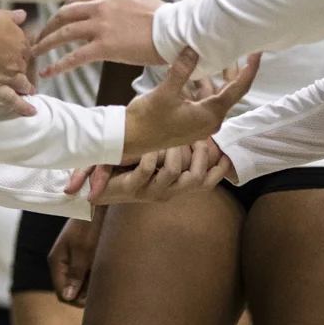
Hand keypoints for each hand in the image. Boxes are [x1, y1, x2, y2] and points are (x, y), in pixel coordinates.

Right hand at [0, 4, 34, 103]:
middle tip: (26, 77)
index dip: (22, 54)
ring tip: (30, 92)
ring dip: (26, 88)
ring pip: (21, 84)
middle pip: (24, 68)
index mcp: (20, 40)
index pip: (26, 50)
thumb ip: (12, 17)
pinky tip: (31, 112)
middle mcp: (17, 59)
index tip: (20, 56)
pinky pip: (11, 99)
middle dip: (24, 71)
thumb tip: (22, 15)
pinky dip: (22, 106)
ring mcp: (7, 74)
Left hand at [32, 0, 167, 75]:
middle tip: (39, 38)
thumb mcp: (137, 0)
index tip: (56, 20)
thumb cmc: (163, 17)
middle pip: (63, 15)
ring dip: (46, 43)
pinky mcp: (104, 47)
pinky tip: (48, 72)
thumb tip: (118, 7)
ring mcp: (100, 27)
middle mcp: (100, 8)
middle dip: (48, 26)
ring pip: (63, 33)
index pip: (76, 0)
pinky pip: (74, 57)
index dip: (62, 11)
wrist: (174, 29)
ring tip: (34, 54)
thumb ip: (121, 3)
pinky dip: (58, 65)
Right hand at [46, 214, 97, 304]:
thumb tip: (67, 297)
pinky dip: (93, 276)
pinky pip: (84, 274)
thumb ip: (75, 274)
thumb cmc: (90, 227)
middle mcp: (61, 263)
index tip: (93, 299)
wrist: (98, 207)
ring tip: (103, 276)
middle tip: (101, 287)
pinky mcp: (80, 257)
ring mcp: (71, 260)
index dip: (76, 300)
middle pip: (69, 290)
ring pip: (78, 283)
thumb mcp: (84, 252)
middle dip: (84, 293)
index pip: (61, 292)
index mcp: (57, 262)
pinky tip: (102, 270)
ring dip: (90, 284)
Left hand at [96, 139, 235, 203]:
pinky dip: (150, 155)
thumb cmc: (130, 167)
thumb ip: (177, 150)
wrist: (98, 185)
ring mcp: (150, 191)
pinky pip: (147, 170)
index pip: (205, 184)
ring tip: (170, 138)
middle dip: (200, 155)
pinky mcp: (132, 188)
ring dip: (173, 150)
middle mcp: (167, 192)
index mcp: (176, 187)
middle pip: (197, 179)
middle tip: (197, 136)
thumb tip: (199, 132)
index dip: (218, 171)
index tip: (225, 152)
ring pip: (174, 171)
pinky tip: (148, 146)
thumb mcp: (158, 158)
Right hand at [118, 48, 258, 156]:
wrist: (130, 138)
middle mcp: (210, 120)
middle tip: (232, 47)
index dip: (249, 70)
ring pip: (213, 94)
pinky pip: (201, 100)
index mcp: (211, 114)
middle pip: (228, 91)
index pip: (237, 89)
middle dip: (229, 69)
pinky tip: (191, 71)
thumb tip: (193, 48)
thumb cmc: (149, 118)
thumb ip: (183, 70)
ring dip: (211, 76)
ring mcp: (200, 122)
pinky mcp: (190, 121)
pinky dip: (198, 86)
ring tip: (208, 54)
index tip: (257, 53)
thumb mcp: (166, 91)